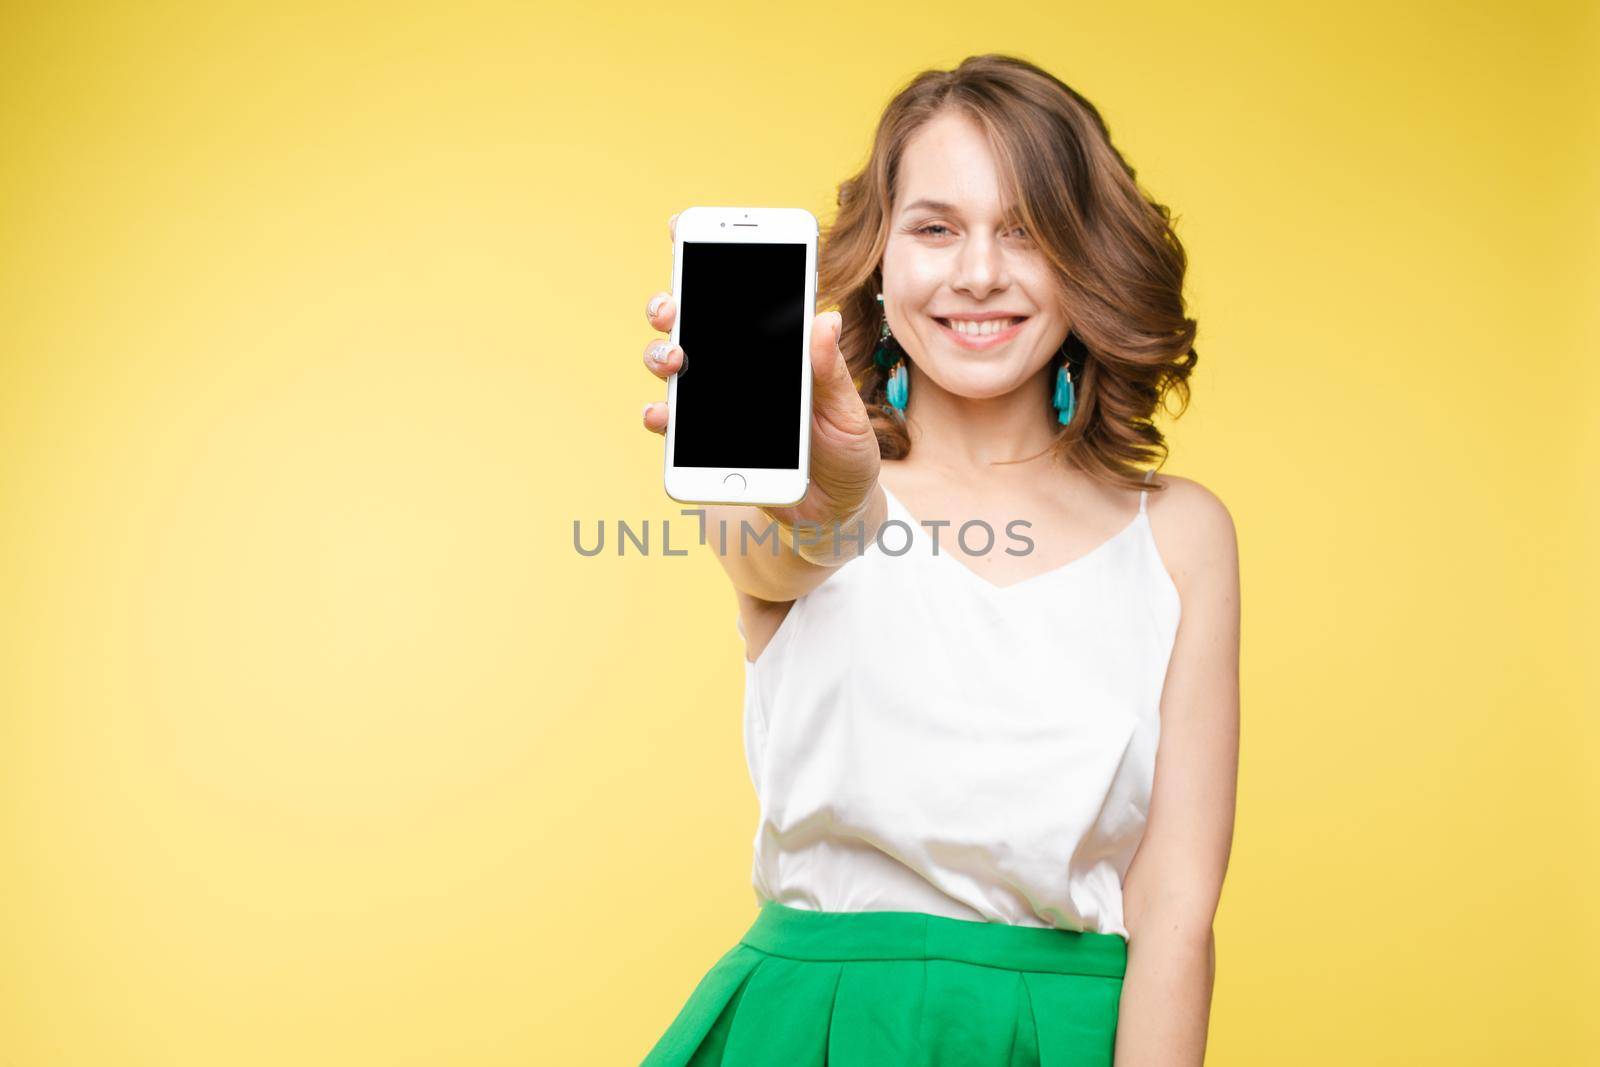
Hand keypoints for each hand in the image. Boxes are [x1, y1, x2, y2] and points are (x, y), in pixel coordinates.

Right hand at [641, 212, 881, 533]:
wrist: (836, 510)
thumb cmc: (847, 452)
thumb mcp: (847, 412)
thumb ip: (829, 372)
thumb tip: (825, 319)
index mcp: (776, 347)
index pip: (740, 294)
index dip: (707, 257)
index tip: (682, 228)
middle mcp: (739, 366)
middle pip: (690, 321)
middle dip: (671, 306)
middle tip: (672, 307)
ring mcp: (717, 402)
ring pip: (672, 364)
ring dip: (661, 353)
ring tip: (674, 359)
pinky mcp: (707, 443)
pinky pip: (673, 424)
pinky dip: (661, 416)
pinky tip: (662, 414)